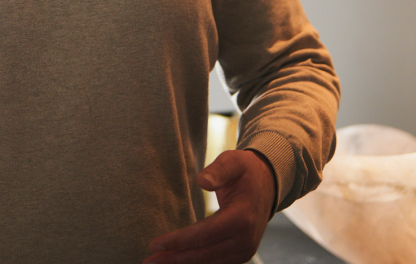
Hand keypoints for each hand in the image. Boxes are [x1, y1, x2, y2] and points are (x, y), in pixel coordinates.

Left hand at [143, 148, 274, 263]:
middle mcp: (245, 240)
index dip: (179, 240)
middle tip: (148, 260)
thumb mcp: (233, 161)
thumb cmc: (245, 171)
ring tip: (157, 263)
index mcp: (242, 218)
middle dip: (174, 259)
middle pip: (204, 254)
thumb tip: (202, 181)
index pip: (205, 234)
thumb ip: (218, 170)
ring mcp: (244, 251)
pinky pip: (215, 263)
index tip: (155, 243)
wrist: (267, 185)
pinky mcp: (240, 255)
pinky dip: (195, 263)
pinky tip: (176, 262)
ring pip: (208, 262)